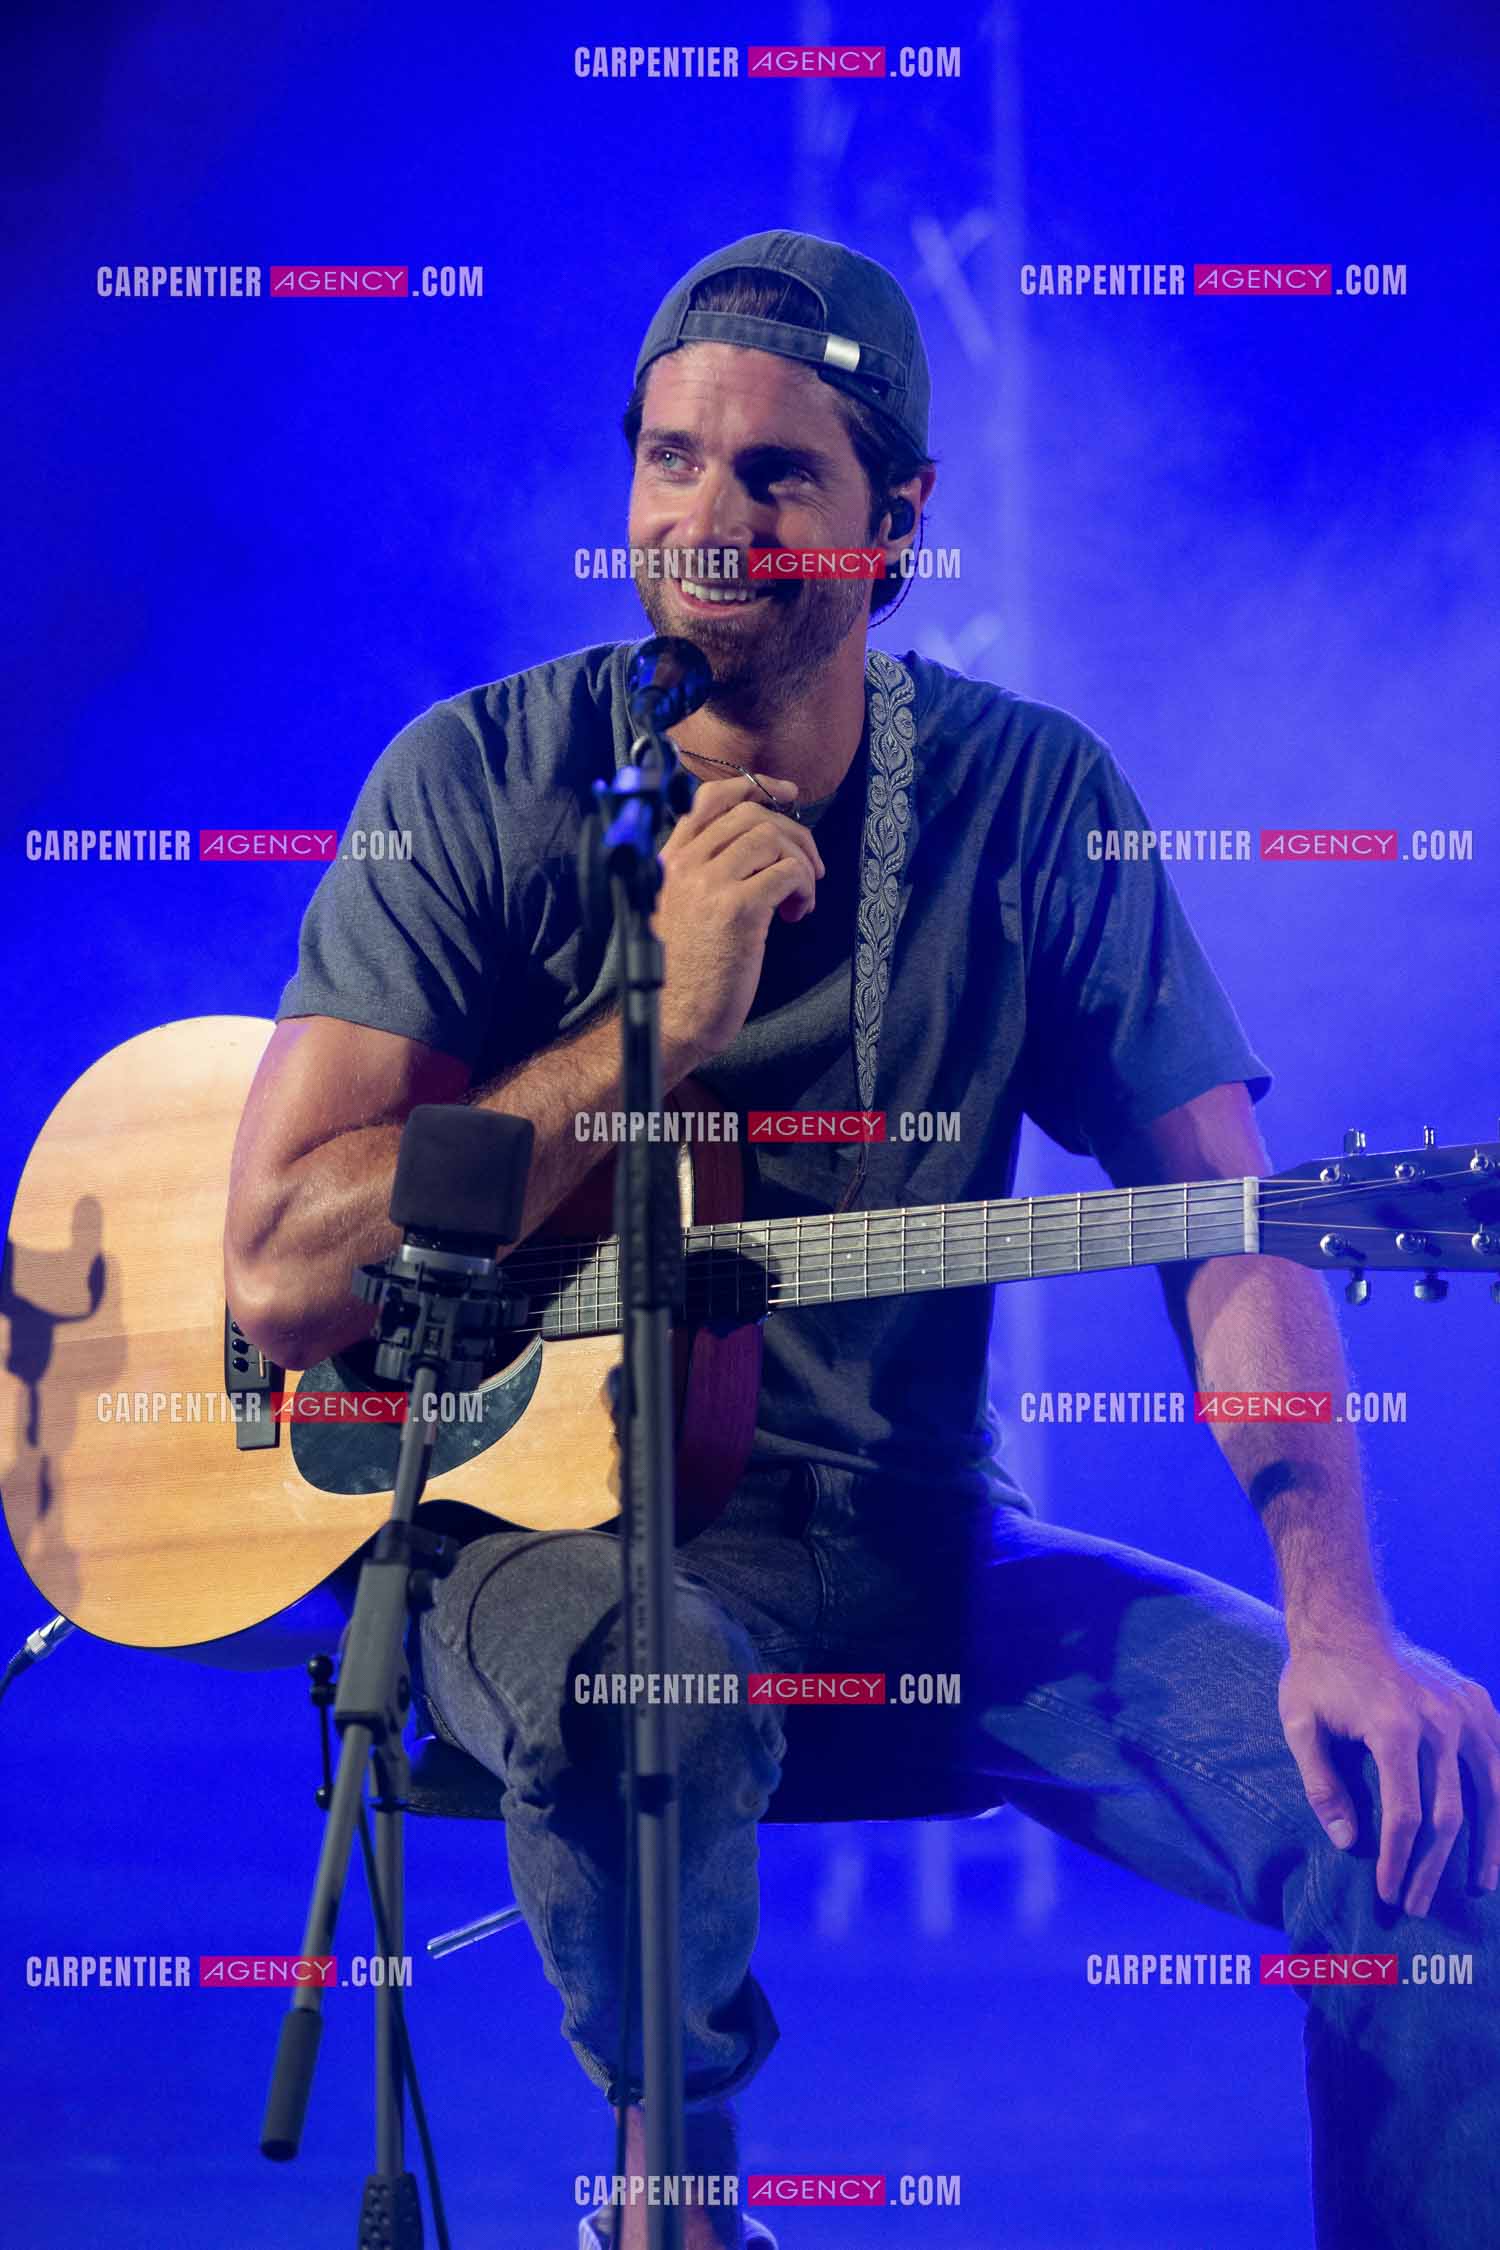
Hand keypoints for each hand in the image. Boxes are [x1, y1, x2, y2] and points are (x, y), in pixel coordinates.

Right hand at [654, 772, 823, 1070]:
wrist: (672, 1018)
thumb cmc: (683, 971)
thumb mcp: (682, 908)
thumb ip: (705, 872)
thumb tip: (760, 844)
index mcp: (670, 860)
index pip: (710, 800)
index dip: (755, 786)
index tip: (787, 793)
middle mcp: (686, 864)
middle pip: (752, 816)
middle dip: (793, 835)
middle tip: (809, 868)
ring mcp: (710, 884)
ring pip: (773, 838)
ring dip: (801, 864)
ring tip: (800, 898)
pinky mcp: (737, 909)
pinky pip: (788, 873)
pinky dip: (804, 888)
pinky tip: (796, 914)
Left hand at [1278, 1629, 1499, 1914]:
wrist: (1345, 1616)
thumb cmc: (1317, 1674)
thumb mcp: (1300, 1724)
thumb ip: (1322, 1785)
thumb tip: (1347, 1842)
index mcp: (1394, 1728)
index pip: (1405, 1815)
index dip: (1398, 1860)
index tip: (1389, 1892)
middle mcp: (1439, 1721)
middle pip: (1448, 1813)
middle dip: (1433, 1867)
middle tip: (1417, 1904)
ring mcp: (1464, 1709)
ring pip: (1492, 1791)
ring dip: (1488, 1844)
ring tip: (1480, 1885)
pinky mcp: (1477, 1700)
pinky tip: (1499, 1827)